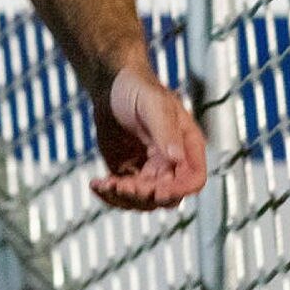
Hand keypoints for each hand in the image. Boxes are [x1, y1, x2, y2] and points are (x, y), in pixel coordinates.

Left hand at [90, 62, 208, 209]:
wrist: (110, 87)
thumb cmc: (137, 88)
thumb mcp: (154, 104)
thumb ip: (166, 130)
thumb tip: (177, 158)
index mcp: (187, 145)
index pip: (194, 180)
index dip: (179, 190)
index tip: (156, 190)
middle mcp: (172, 163)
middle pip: (167, 197)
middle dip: (144, 195)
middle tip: (121, 185)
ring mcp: (150, 171)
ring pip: (144, 202)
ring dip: (124, 198)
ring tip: (105, 183)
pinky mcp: (129, 174)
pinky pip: (124, 196)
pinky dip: (110, 195)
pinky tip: (96, 184)